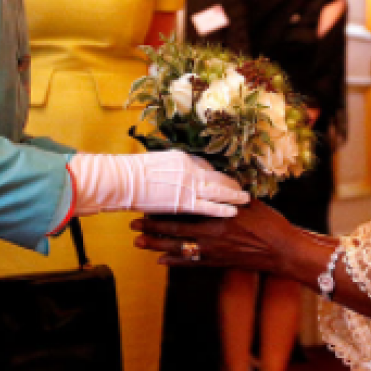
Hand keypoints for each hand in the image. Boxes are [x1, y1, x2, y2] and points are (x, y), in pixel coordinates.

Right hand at [69, 151, 249, 217]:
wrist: (123, 180)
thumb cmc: (134, 172)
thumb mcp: (157, 163)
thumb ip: (172, 168)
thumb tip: (178, 172)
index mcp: (183, 158)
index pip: (207, 166)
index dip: (217, 175)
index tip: (224, 179)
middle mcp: (190, 170)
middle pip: (217, 177)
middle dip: (231, 184)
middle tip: (242, 189)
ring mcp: (188, 186)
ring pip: (218, 191)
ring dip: (234, 195)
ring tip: (246, 199)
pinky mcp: (183, 202)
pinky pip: (208, 206)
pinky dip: (222, 208)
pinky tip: (233, 211)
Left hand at [130, 200, 326, 272]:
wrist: (283, 251)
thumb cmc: (270, 223)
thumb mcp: (250, 202)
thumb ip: (228, 194)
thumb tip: (214, 180)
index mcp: (218, 216)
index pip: (185, 211)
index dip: (165, 208)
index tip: (148, 202)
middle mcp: (212, 235)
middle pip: (175, 231)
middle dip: (152, 227)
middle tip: (134, 224)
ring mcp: (213, 251)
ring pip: (178, 248)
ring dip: (157, 245)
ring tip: (139, 242)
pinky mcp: (217, 263)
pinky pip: (191, 263)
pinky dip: (175, 261)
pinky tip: (161, 260)